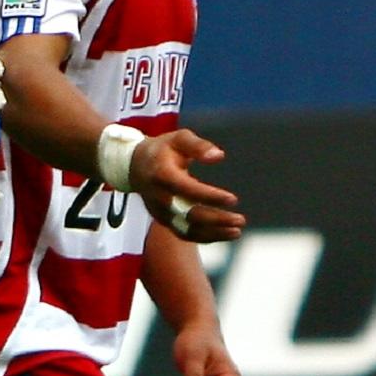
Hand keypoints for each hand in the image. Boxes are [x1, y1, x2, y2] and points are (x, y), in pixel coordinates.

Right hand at [130, 129, 244, 242]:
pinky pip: (185, 234)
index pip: (189, 190)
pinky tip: (225, 233)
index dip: (211, 197)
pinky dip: (205, 237)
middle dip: (217, 220)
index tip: (233, 199)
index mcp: (163, 175)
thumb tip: (219, 156)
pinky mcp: (164, 220)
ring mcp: (161, 212)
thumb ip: (198, 146)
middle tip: (241, 220)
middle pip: (190, 215)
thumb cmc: (162, 149)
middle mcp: (160, 198)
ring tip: (237, 231)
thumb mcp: (179, 139)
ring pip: (188, 230)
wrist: (134, 166)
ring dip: (214, 233)